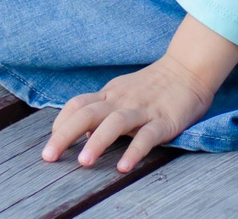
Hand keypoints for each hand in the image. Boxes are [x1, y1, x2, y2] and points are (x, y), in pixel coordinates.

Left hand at [41, 18, 237, 171]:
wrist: (189, 69)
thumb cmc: (153, 85)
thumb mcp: (123, 93)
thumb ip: (103, 110)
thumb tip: (82, 135)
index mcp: (110, 95)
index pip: (77, 105)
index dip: (61, 123)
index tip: (51, 143)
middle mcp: (121, 101)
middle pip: (87, 113)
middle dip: (64, 135)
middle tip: (48, 157)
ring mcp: (142, 110)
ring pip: (115, 123)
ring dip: (97, 142)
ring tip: (84, 162)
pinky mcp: (164, 120)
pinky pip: (147, 136)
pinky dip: (134, 151)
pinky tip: (124, 166)